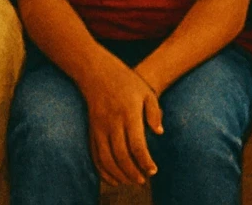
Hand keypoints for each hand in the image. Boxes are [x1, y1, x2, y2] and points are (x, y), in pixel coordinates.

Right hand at [84, 54, 162, 187]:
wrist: (95, 70)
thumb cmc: (125, 81)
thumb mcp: (145, 91)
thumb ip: (154, 112)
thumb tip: (159, 132)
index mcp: (128, 113)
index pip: (136, 144)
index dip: (145, 161)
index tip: (153, 171)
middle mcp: (112, 121)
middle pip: (121, 155)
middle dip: (132, 172)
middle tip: (143, 180)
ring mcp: (99, 126)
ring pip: (106, 158)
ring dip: (118, 174)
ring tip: (130, 181)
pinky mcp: (91, 129)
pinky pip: (95, 154)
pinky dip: (103, 170)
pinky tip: (113, 178)